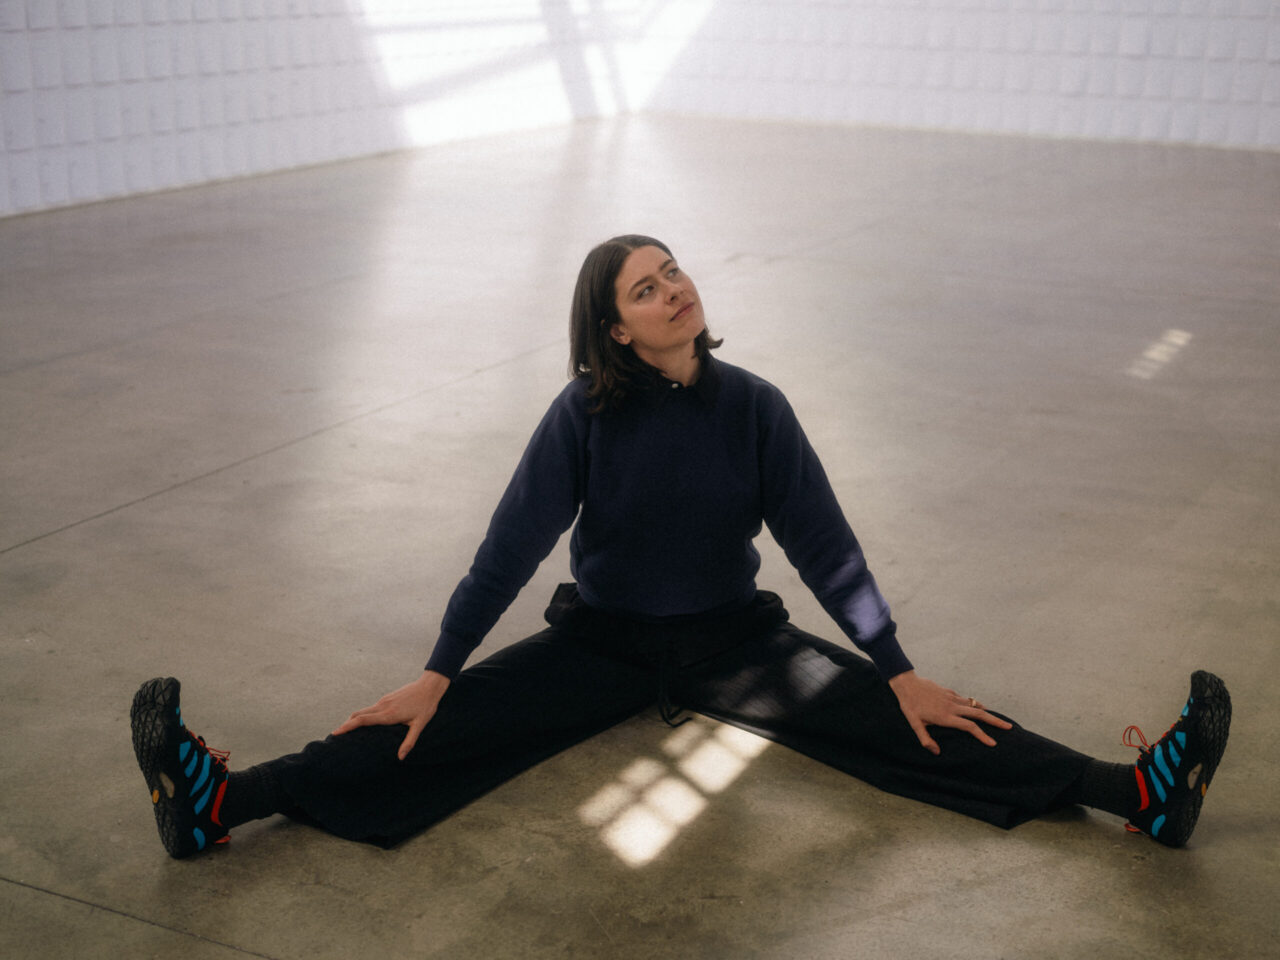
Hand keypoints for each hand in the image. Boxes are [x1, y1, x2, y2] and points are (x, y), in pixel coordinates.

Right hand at [332, 670, 451, 759]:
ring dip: (352, 720)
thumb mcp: (420, 725)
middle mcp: (382, 706)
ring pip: (363, 711)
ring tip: (345, 731)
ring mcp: (384, 701)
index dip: (348, 726)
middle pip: (358, 715)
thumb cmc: (426, 707)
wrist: (429, 687)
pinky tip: (362, 723)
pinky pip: (370, 708)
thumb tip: (400, 757)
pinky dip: (362, 716)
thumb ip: (409, 741)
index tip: (336, 733)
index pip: (362, 720)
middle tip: (334, 736)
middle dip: (345, 724)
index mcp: (388, 714)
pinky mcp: (387, 699)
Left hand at [887, 670, 1013, 755]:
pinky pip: (967, 699)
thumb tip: (937, 753)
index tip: (993, 743)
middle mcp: (952, 707)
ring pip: (975, 705)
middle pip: (979, 714)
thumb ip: (925, 739)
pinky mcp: (950, 692)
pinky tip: (978, 709)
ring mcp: (952, 698)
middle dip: (995, 721)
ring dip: (987, 712)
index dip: (982, 735)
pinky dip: (975, 705)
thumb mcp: (914, 724)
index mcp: (945, 717)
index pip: (969, 727)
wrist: (907, 684)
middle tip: (1008, 728)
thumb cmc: (909, 705)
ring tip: (998, 719)